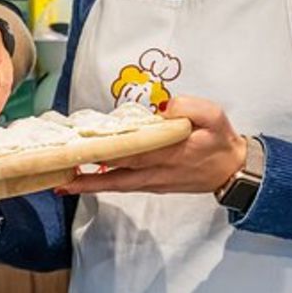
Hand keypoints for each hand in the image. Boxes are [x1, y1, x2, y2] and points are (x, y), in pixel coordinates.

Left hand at [60, 96, 246, 194]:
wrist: (233, 171)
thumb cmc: (220, 141)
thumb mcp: (214, 116)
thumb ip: (190, 107)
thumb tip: (163, 107)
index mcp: (169, 152)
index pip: (131, 152)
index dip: (105, 152)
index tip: (81, 151)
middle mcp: (156, 170)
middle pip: (115, 173)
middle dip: (86, 174)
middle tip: (58, 172)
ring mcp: (153, 181)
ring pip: (115, 184)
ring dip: (89, 184)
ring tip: (62, 183)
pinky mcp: (152, 185)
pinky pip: (122, 185)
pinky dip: (103, 184)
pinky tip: (84, 180)